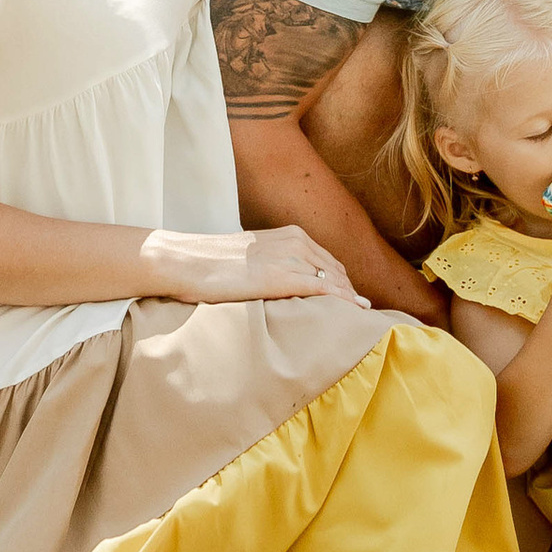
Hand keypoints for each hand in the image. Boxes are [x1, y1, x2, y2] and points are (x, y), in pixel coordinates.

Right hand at [142, 224, 370, 306]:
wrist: (188, 261)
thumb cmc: (210, 263)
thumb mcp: (250, 256)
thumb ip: (270, 264)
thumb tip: (275, 283)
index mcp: (288, 234)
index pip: (326, 259)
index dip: (341, 280)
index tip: (350, 298)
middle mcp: (295, 241)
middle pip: (336, 268)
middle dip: (350, 290)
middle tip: (362, 312)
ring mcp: (291, 257)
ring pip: (334, 279)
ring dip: (350, 298)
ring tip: (364, 316)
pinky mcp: (284, 276)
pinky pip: (324, 288)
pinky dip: (343, 300)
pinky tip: (355, 312)